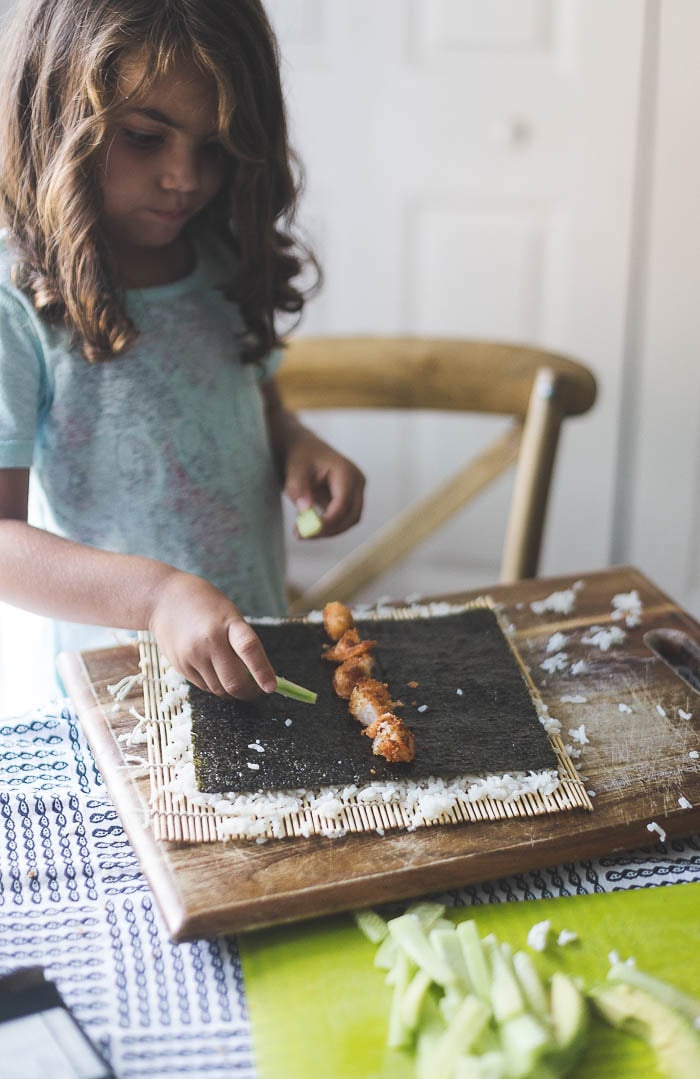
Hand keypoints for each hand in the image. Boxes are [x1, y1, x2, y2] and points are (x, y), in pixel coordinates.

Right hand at [149, 570, 275, 697]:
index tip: (271, 687)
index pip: (248, 649)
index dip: (262, 671)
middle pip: (233, 681)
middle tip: (257, 690)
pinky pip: (204, 687)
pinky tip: (218, 674)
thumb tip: (257, 676)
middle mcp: (208, 641)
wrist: (164, 600)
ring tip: (237, 681)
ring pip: (219, 689)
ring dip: (232, 691)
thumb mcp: (230, 614)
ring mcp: (192, 656)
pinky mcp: (180, 667)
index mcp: (227, 623)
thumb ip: (242, 642)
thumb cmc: (205, 605)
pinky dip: (216, 686)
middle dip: (249, 692)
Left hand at [284, 429, 364, 536]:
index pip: (344, 502)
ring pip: (349, 521)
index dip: (329, 520)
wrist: (305, 449)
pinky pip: (343, 520)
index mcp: (346, 471)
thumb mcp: (294, 469)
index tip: (308, 530)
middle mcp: (357, 482)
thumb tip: (305, 510)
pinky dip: (328, 527)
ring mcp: (356, 492)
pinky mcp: (350, 501)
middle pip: (352, 515)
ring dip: (328, 531)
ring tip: (302, 531)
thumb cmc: (301, 456)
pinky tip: (307, 526)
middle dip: (329, 529)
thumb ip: (298, 488)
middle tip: (304, 535)